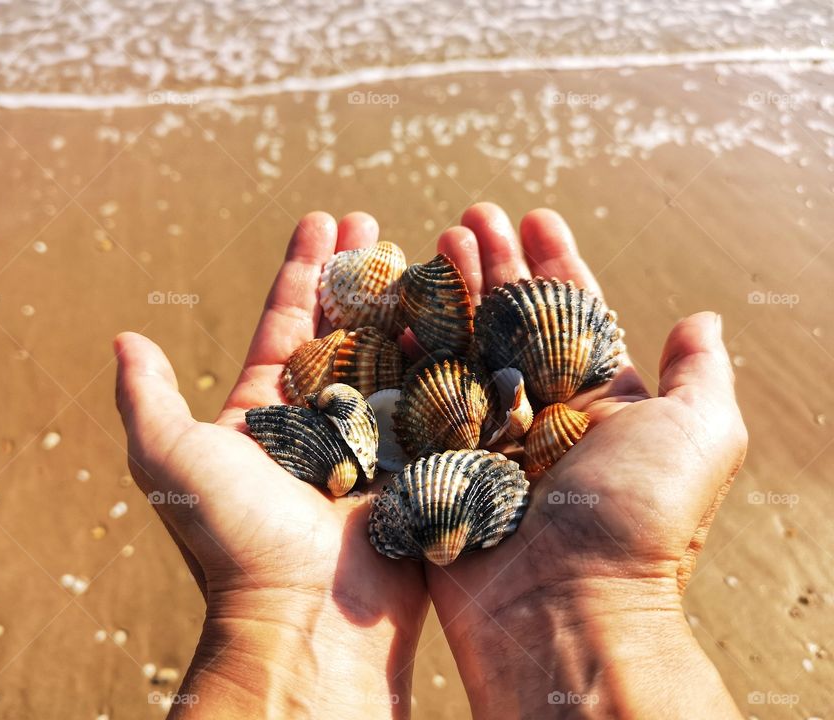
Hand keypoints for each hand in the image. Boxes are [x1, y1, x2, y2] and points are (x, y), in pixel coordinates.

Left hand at [114, 212, 427, 718]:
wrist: (304, 618)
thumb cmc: (232, 536)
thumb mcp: (169, 458)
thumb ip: (147, 397)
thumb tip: (124, 338)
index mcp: (267, 413)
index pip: (288, 325)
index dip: (303, 272)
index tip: (321, 220)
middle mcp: (322, 423)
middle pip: (346, 330)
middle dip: (358, 274)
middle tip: (373, 222)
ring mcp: (376, 444)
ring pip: (395, 355)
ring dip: (407, 301)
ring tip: (425, 248)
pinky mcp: (420, 466)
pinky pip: (437, 398)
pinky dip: (448, 352)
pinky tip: (462, 307)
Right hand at [425, 203, 747, 718]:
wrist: (565, 609)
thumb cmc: (638, 517)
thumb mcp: (700, 434)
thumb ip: (697, 375)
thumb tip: (702, 320)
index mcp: (598, 405)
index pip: (574, 315)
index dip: (555, 263)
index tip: (535, 216)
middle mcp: (540, 418)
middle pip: (510, 323)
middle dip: (492, 266)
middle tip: (469, 217)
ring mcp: (486, 442)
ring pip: (462, 352)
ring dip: (449, 297)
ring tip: (432, 244)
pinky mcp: (440, 469)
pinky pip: (418, 403)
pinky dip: (407, 357)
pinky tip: (396, 315)